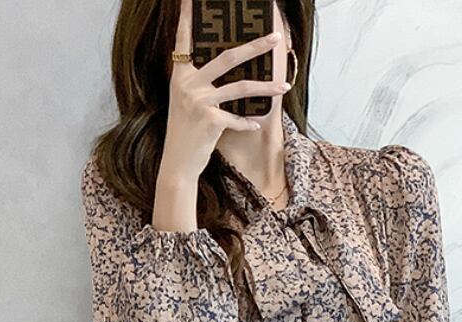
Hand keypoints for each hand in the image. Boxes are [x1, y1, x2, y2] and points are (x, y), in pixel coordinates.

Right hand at [160, 0, 291, 184]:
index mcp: (180, 76)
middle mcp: (187, 84)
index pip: (184, 41)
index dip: (188, 19)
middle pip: (228, 57)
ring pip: (241, 88)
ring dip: (266, 88)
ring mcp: (199, 101)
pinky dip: (247, 122)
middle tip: (275, 38)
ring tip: (284, 86)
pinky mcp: (211, 120)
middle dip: (255, 47)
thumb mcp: (186, 102)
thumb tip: (229, 71)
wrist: (177, 162)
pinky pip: (237, 118)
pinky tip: (254, 124)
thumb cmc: (185, 132)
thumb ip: (200, 84)